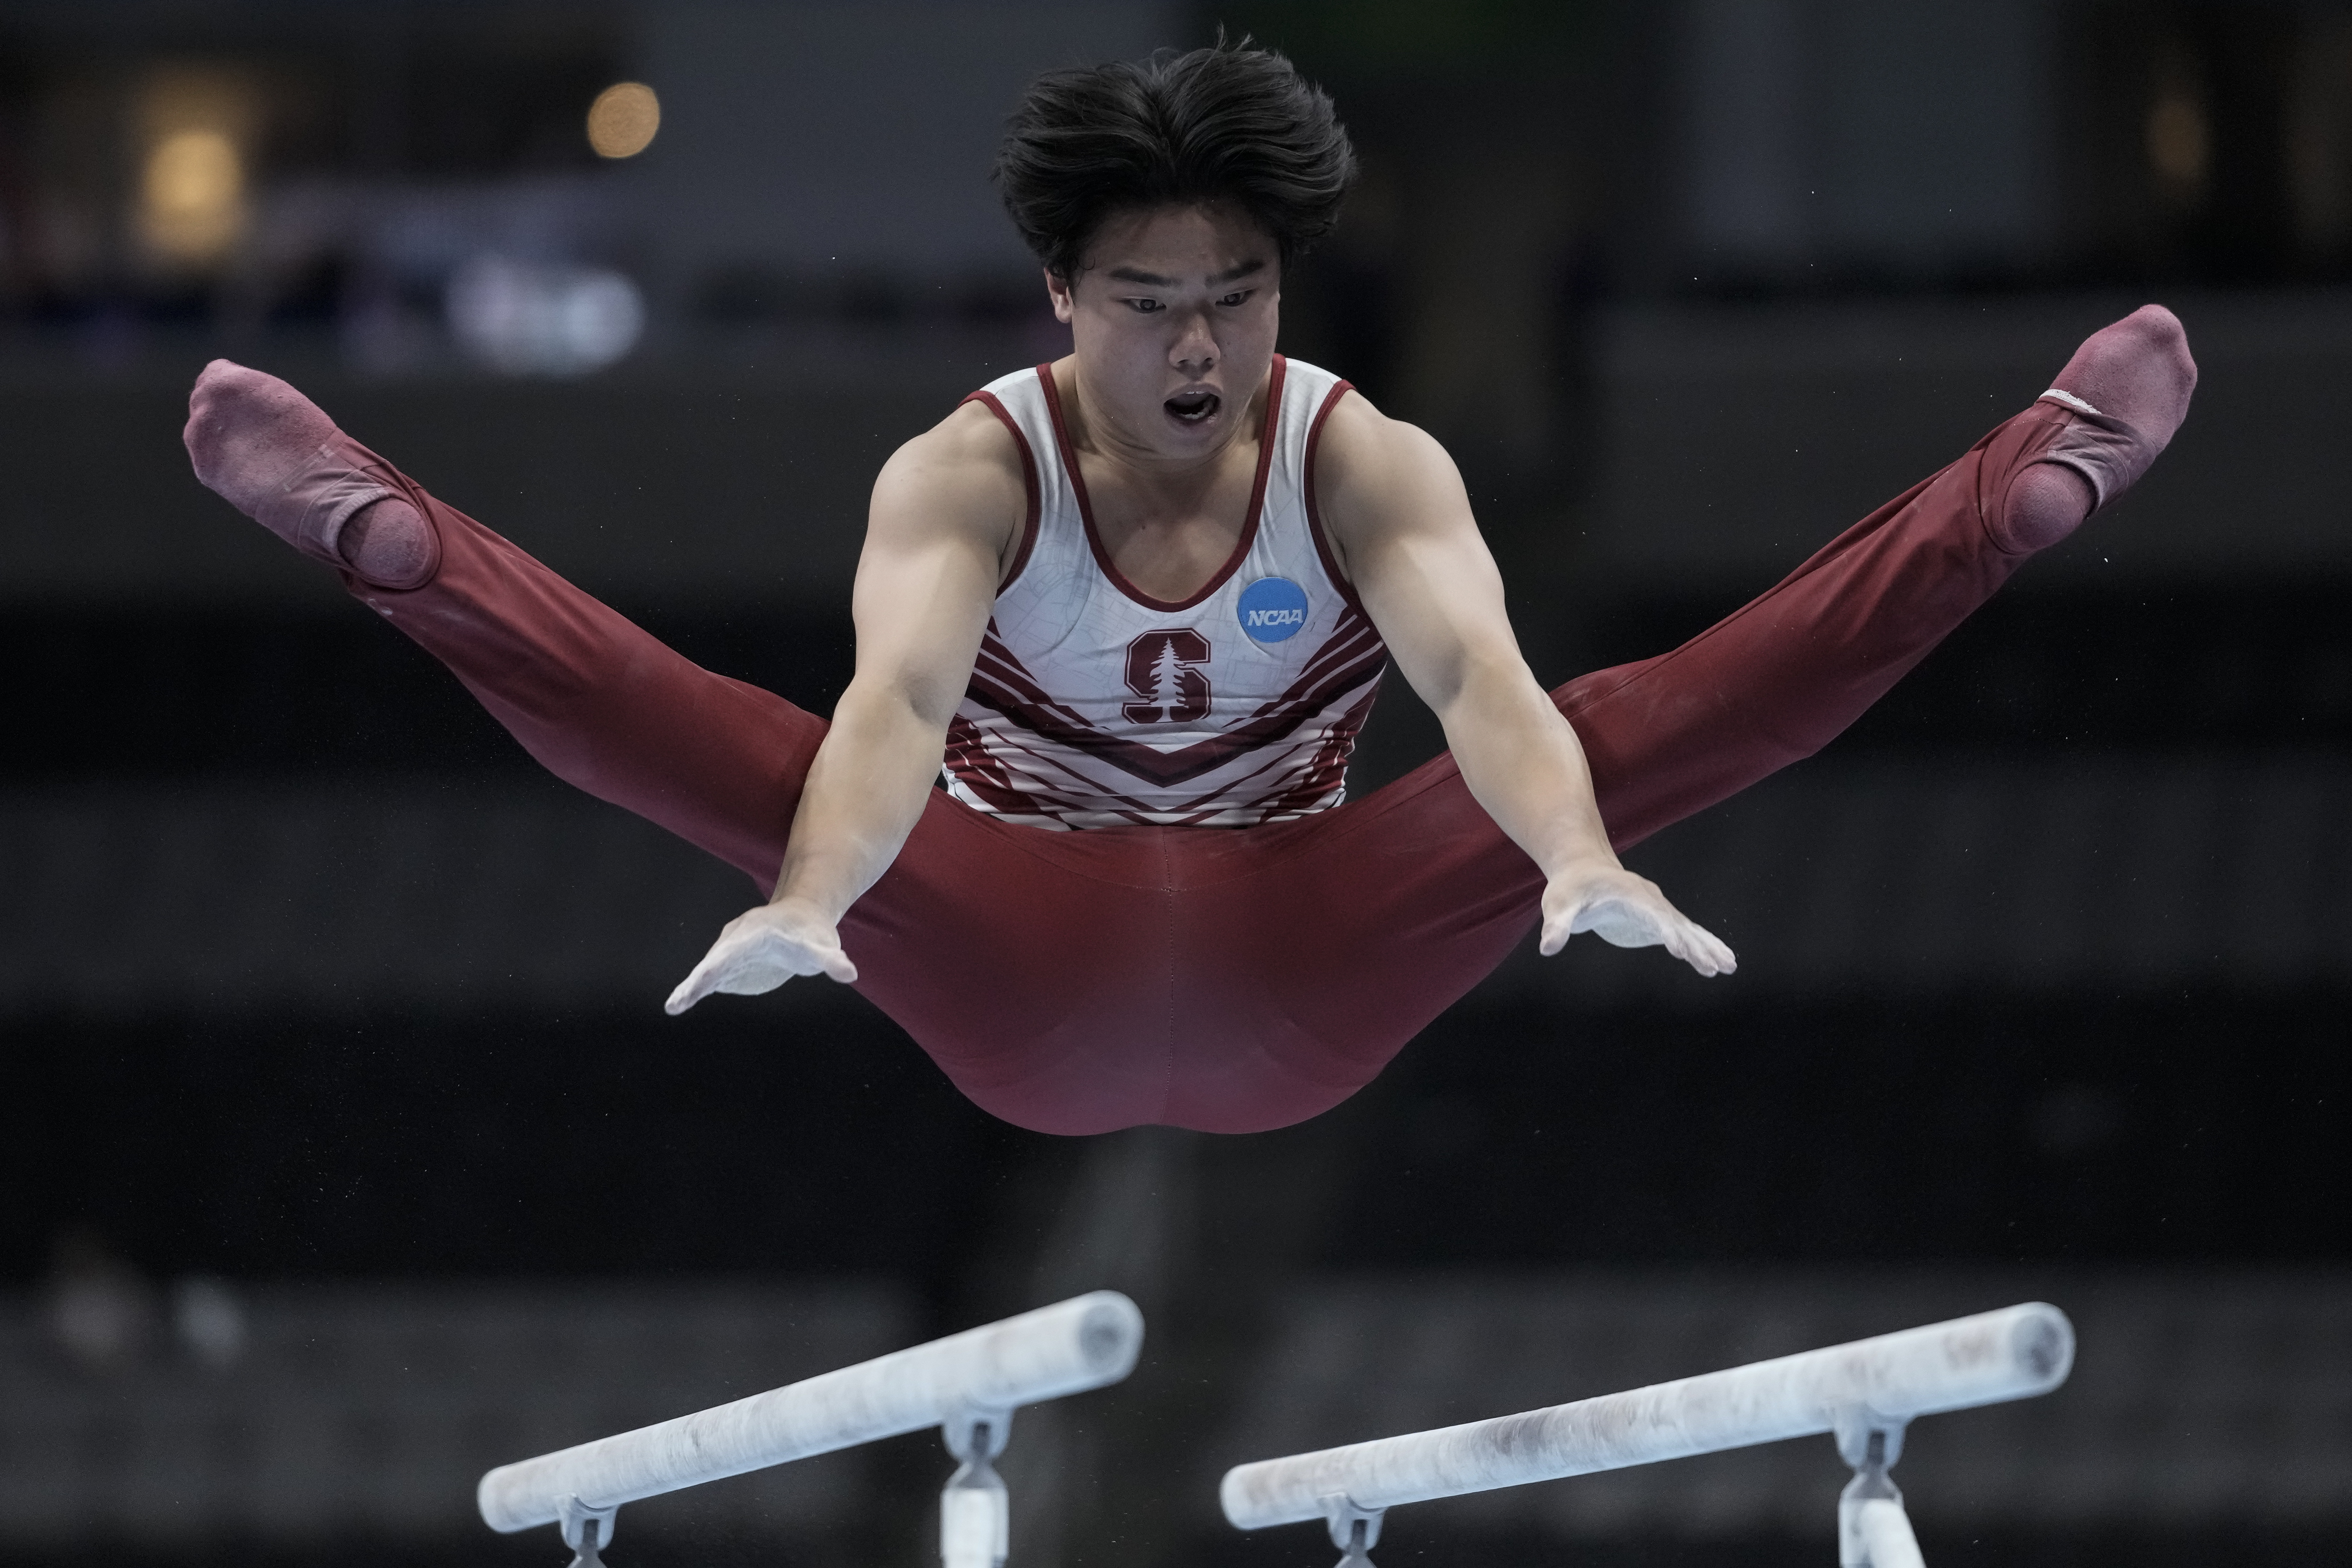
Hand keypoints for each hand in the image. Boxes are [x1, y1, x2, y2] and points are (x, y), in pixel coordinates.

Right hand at [665, 899, 857, 1014]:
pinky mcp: (730, 970)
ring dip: (691, 989)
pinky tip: (678, 1005)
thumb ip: (832, 960)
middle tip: (678, 1000)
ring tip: (674, 1006)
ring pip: (708, 972)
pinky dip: (694, 992)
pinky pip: (710, 980)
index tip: (703, 977)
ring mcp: (730, 955)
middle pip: (715, 961)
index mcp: (756, 931)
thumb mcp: (823, 946)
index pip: (736, 949)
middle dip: (697, 980)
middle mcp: (737, 941)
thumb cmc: (810, 932)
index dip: (720, 964)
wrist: (799, 922)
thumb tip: (849, 973)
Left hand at [1540, 863, 1735, 976]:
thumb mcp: (1558, 905)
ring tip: (1729, 966)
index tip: (1681, 950)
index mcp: (1630, 894)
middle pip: (1677, 923)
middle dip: (1698, 944)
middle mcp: (1650, 900)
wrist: (1583, 870)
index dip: (1666, 931)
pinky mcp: (1656, 922)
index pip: (1651, 914)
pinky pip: (1684, 934)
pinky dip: (1701, 947)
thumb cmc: (1570, 887)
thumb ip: (1556, 926)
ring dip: (1707, 947)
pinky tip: (1717, 964)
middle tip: (1718, 965)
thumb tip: (1548, 948)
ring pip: (1687, 929)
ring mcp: (1656, 911)